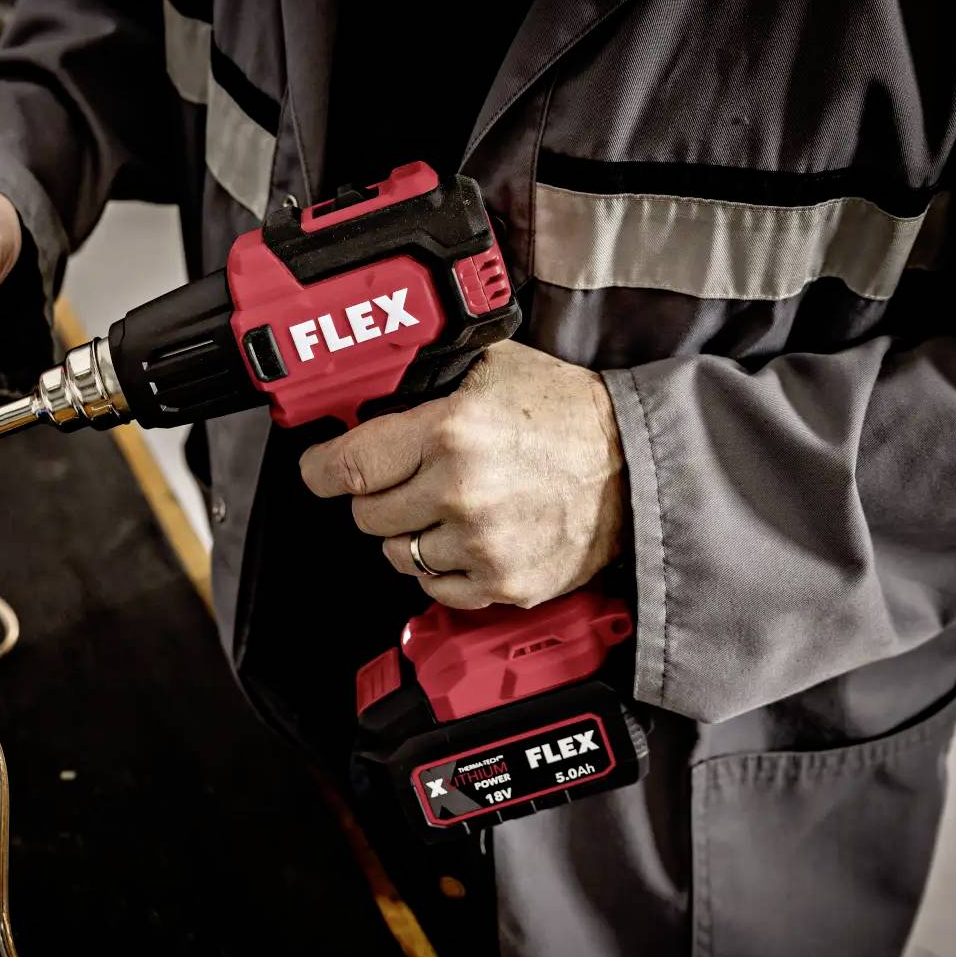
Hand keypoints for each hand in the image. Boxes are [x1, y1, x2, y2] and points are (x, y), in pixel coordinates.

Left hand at [299, 341, 627, 608]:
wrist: (637, 465)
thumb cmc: (569, 413)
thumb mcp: (494, 368)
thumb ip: (429, 380)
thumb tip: (368, 388)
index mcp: (450, 432)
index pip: (349, 465)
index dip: (322, 470)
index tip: (318, 470)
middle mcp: (460, 492)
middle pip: (367, 514)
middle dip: (376, 496)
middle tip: (403, 480)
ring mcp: (481, 545)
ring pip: (397, 555)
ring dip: (408, 534)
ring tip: (444, 508)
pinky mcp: (503, 584)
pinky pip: (435, 588)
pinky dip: (440, 567)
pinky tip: (466, 538)